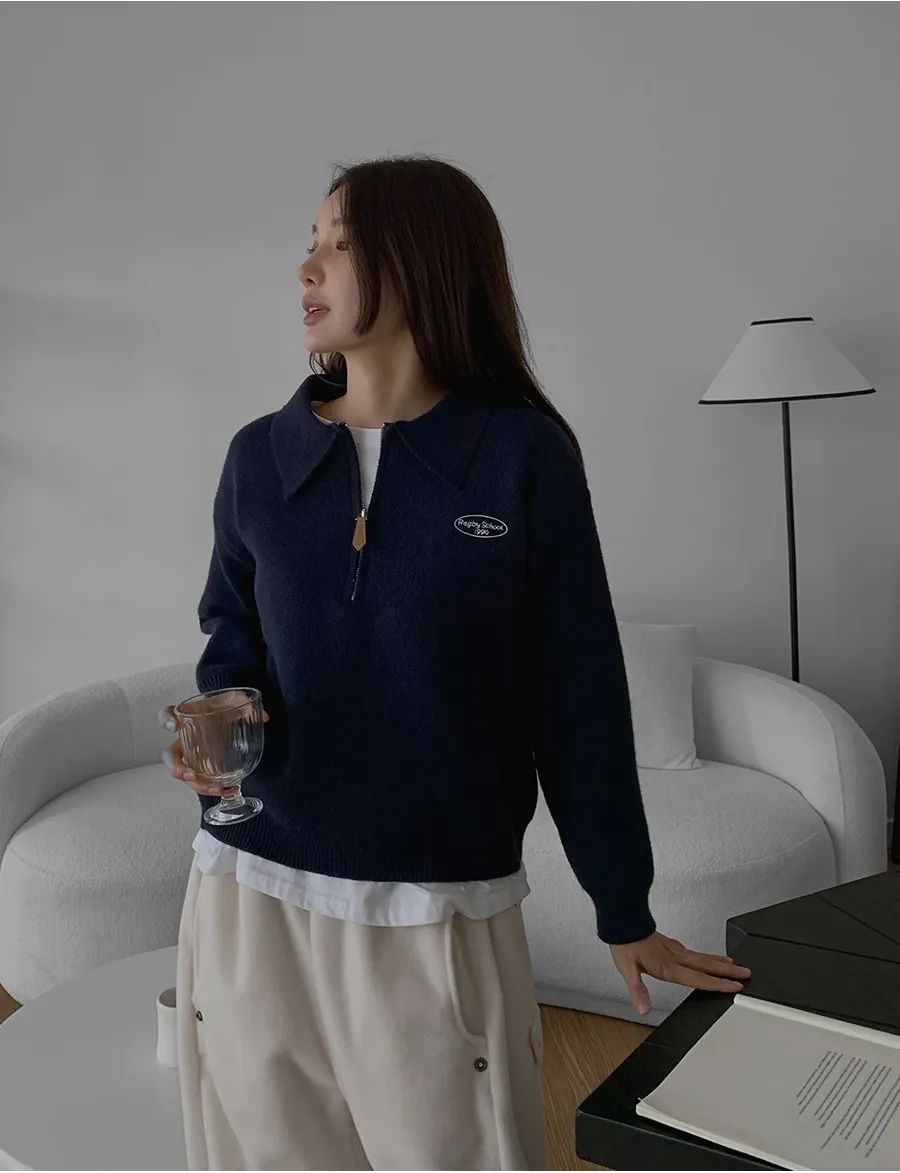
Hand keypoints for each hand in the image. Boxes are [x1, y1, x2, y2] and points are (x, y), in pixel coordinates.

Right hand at [160, 704, 269, 795]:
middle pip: (169, 756)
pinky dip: (213, 788)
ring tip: (217, 788)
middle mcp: (184, 739)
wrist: (229, 713)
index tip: (173, 726)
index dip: (165, 721)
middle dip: (177, 768)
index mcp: (187, 718)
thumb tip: (264, 717)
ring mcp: (192, 756)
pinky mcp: (204, 767)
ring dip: (199, 785)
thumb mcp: (236, 700)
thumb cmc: (226, 705)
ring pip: (185, 775)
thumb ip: (247, 704)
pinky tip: (230, 789)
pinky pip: (202, 782)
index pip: (166, 715)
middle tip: (191, 774)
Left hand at [609, 930, 751, 1016]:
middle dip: (728, 971)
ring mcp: (673, 949)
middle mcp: (675, 956)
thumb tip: (643, 1009)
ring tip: (733, 964)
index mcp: (669, 966)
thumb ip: (637, 990)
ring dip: (719, 962)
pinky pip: (691, 951)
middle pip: (707, 965)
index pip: (699, 978)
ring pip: (701, 956)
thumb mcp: (627, 969)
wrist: (622, 921)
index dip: (718, 984)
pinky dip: (703, 956)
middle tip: (746, 973)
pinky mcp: (668, 944)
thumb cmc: (625, 943)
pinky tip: (700, 957)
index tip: (735, 986)